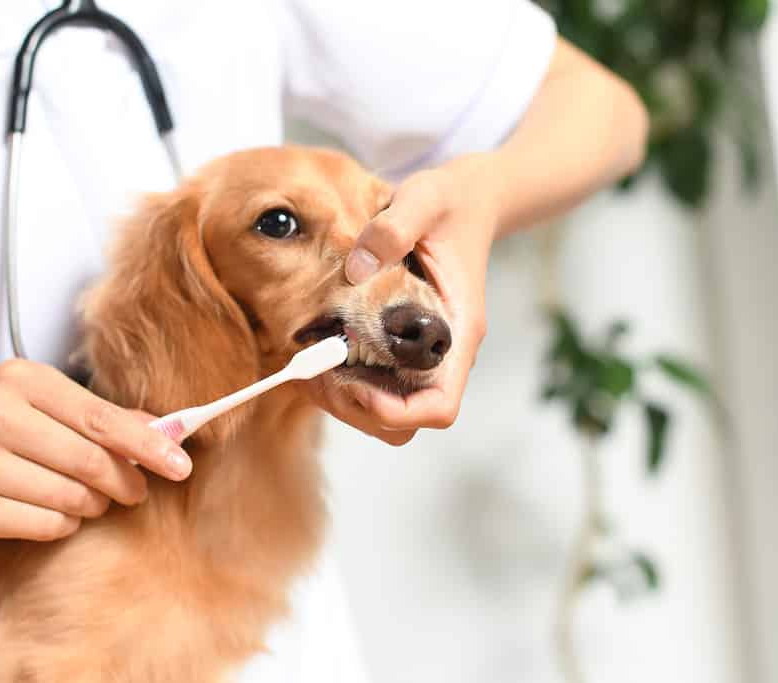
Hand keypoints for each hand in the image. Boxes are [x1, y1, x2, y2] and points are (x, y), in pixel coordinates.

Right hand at [0, 359, 191, 542]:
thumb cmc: (17, 436)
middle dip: (126, 481)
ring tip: (89, 498)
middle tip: (136, 491)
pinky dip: (66, 524)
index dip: (147, 445)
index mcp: (21, 378)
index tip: (181, 466)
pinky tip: (56, 512)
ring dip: (95, 504)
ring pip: (72, 496)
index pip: (101, 417)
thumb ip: (112, 418)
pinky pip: (47, 525)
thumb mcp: (57, 411)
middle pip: (90, 460)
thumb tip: (172, 431)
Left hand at [326, 155, 499, 444]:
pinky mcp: (404, 345)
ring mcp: (423, 352)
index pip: (440, 407)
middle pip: (408, 421)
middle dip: (357, 410)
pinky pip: (376, 384)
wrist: (470, 200)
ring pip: (388, 411)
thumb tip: (356, 268)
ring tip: (307, 368)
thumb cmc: (452, 202)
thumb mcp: (425, 199)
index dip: (399, 413)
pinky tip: (316, 351)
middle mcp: (443, 353)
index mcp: (458, 331)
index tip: (357, 387)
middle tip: (314, 376)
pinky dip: (343, 382)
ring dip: (344, 401)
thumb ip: (392, 229)